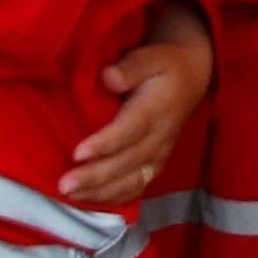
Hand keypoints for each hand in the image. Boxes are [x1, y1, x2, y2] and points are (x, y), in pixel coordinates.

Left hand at [62, 1, 213, 209]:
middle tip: (65, 185)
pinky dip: (114, 198)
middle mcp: (160, 138)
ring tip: (72, 196)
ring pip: (132, 181)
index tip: (77, 154)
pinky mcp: (156, 165)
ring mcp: (159, 155)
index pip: (129, 131)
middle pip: (127, 162)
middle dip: (95, 176)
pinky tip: (91, 201)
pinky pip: (137, 187)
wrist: (192, 77)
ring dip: (101, 192)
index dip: (104, 144)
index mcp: (157, 110)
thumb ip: (131, 67)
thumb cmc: (165, 66)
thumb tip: (108, 77)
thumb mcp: (151, 57)